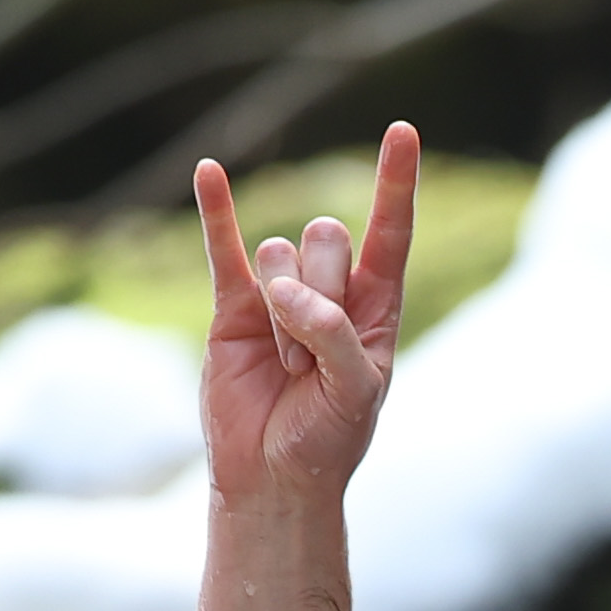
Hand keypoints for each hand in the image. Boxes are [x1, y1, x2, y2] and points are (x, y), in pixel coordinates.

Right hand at [196, 123, 419, 513]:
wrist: (272, 479)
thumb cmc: (328, 439)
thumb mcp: (356, 392)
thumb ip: (335, 335)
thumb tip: (285, 291)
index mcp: (376, 306)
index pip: (390, 231)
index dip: (395, 183)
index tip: (402, 132)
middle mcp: (329, 290)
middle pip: (327, 238)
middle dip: (321, 293)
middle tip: (312, 358)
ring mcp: (277, 294)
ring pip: (280, 253)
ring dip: (284, 315)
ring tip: (287, 366)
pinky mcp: (232, 307)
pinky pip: (223, 248)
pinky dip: (216, 210)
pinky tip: (208, 171)